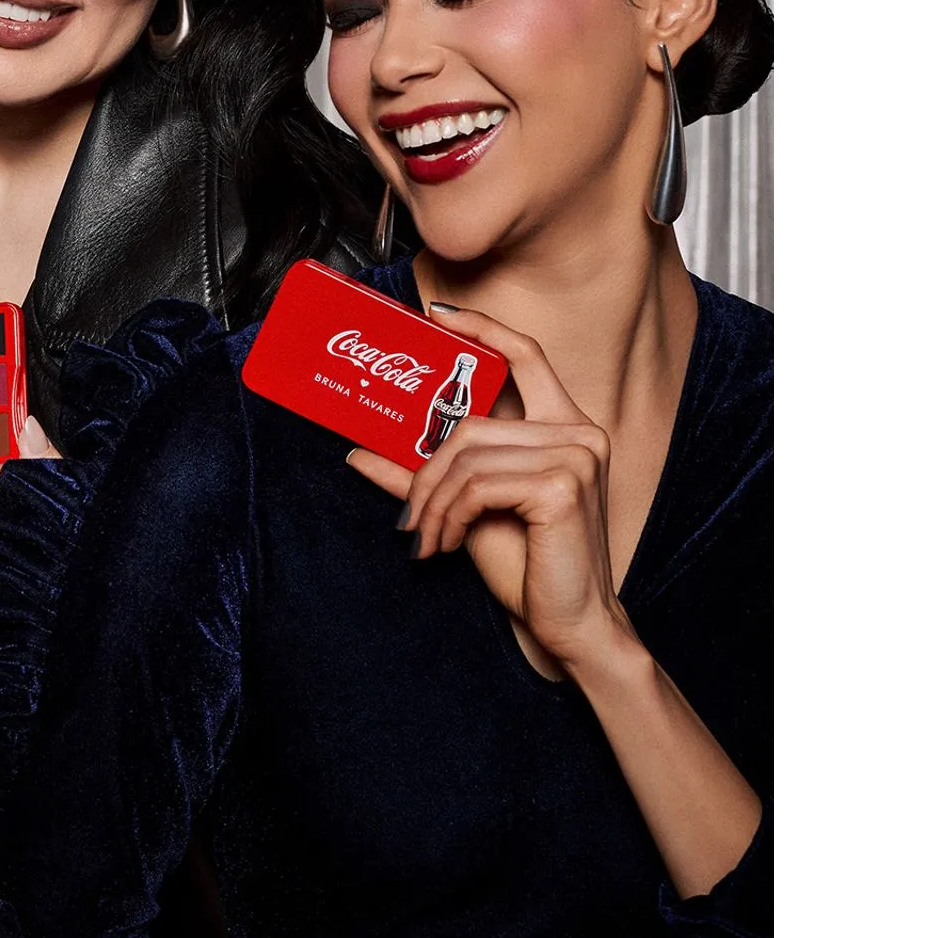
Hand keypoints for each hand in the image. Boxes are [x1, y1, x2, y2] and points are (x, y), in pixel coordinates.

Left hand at [346, 303, 632, 671]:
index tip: (436, 315)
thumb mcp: (466, 509)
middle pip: (472, 424)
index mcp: (565, 426)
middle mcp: (579, 431)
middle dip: (427, 471)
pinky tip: (449, 542)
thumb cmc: (527, 564)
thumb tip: (357, 452)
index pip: (527, 356)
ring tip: (426, 537)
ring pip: (468, 457)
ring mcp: (577, 454)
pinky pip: (477, 485)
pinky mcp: (563, 485)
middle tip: (410, 516)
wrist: (569, 623)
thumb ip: (421, 476)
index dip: (483, 329)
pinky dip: (449, 515)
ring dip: (433, 502)